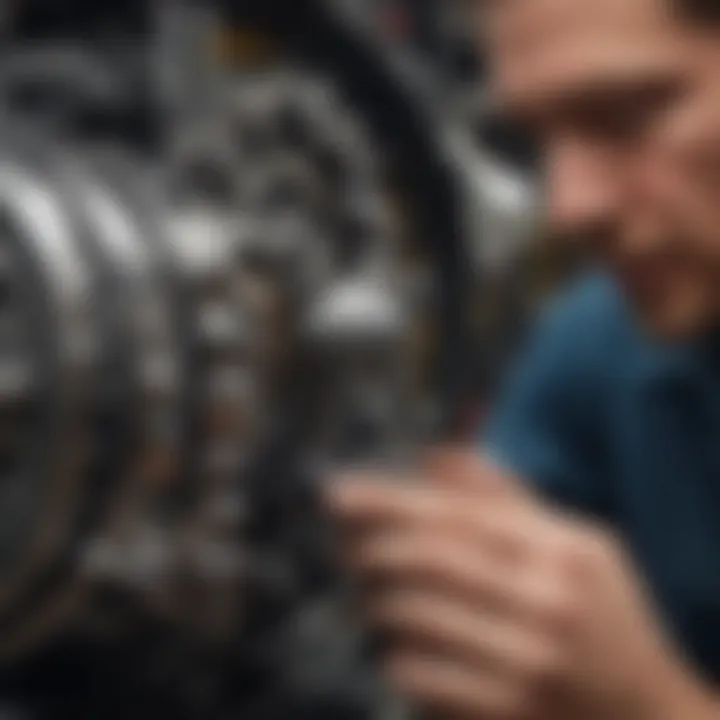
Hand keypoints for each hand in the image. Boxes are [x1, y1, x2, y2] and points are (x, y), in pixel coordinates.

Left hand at [329, 448, 716, 719]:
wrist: (646, 714)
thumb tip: (432, 457)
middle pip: (425, 558)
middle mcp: (545, 603)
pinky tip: (407, 648)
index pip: (455, 512)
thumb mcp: (575, 541)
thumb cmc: (600, 613)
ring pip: (410, 616)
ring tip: (378, 597)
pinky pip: (414, 673)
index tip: (334, 494)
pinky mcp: (503, 713)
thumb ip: (504, 497)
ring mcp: (525, 664)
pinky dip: (397, 654)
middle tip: (349, 548)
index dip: (387, 500)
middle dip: (370, 548)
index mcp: (560, 549)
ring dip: (378, 602)